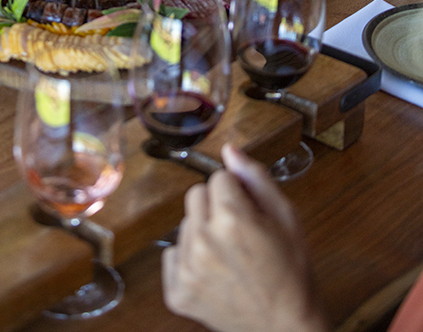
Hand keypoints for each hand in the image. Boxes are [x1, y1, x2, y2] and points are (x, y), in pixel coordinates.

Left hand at [162, 144, 328, 331]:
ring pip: (185, 224)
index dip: (237, 191)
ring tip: (230, 255)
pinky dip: (190, 260)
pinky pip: (173, 254)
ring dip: (203, 231)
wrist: (285, 327)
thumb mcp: (286, 216)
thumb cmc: (291, 271)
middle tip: (239, 231)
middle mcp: (203, 241)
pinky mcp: (176, 292)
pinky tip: (215, 273)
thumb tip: (229, 149)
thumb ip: (255, 177)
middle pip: (196, 194)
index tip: (249, 210)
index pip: (218, 176)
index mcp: (232, 218)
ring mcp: (187, 269)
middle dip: (216, 206)